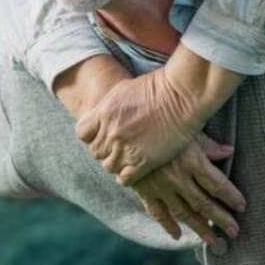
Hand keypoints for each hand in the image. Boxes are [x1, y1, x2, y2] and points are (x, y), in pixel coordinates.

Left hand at [75, 68, 202, 184]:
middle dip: (105, 149)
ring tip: (128, 158)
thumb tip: (101, 115)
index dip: (92, 135)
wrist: (182, 95)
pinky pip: (125, 178)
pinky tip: (135, 169)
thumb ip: (108, 107)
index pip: (82, 133)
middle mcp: (111, 132)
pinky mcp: (143, 162)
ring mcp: (126, 148)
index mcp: (104, 113)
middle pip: (95, 151)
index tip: (102, 134)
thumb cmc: (157, 86)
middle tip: (118, 147)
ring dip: (116, 163)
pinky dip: (127, 176)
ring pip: (108, 166)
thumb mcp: (123, 89)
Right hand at [132, 133, 243, 246]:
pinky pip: (158, 213)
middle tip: (235, 232)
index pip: (218, 185)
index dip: (232, 197)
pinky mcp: (145, 191)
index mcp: (192, 161)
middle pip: (205, 203)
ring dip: (200, 228)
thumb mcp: (187, 129)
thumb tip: (229, 151)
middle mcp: (179, 178)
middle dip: (222, 219)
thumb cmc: (161, 123)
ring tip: (214, 242)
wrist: (126, 129)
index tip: (242, 207)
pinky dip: (168, 225)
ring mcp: (161, 187)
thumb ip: (208, 145)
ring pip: (184, 212)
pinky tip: (178, 235)